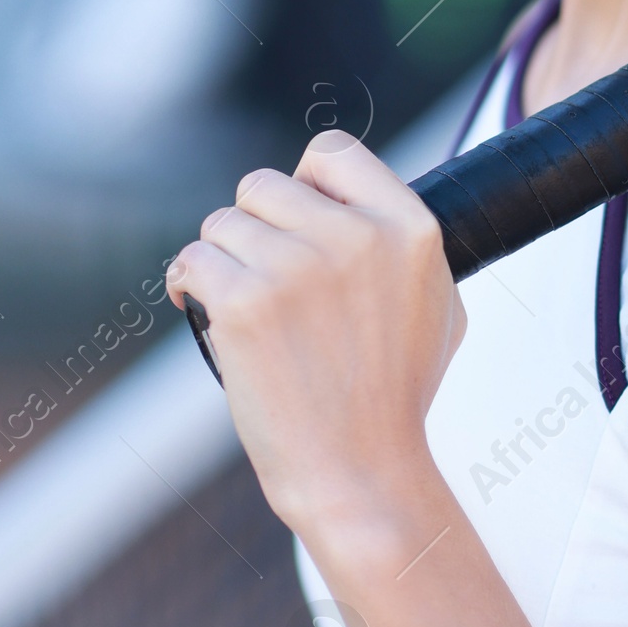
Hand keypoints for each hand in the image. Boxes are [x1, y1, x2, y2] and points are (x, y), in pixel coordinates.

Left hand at [167, 134, 465, 543]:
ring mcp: (297, 267)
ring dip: (221, 260)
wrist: (360, 472)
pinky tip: (202, 309)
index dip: (305, 184)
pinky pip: (191, 261)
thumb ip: (404, 244)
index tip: (297, 223)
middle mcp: (356, 237)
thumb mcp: (440, 306)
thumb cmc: (395, 398)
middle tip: (266, 282)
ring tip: (240, 306)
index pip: (333, 154)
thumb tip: (357, 200)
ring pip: (221, 223)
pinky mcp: (244, 302)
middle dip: (255, 230)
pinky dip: (187, 286)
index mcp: (409, 229)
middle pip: (266, 186)